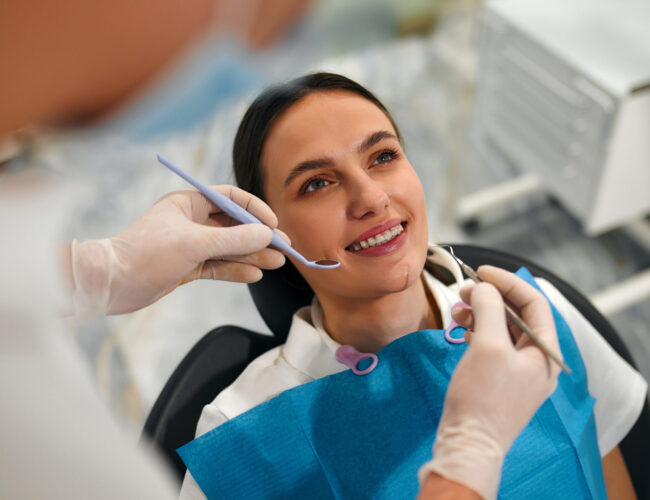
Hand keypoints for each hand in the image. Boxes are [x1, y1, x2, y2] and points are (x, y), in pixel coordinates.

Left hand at [70, 186, 287, 316]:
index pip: (230, 198)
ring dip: (251, 255)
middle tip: (283, 248)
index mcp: (188, 202)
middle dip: (258, 237)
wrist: (111, 284)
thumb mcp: (195, 244)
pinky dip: (235, 270)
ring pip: (228, 248)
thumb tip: (266, 234)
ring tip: (276, 263)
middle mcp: (191, 220)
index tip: (273, 225)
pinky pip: (218, 265)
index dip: (255, 209)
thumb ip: (234, 240)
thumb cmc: (147, 254)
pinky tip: (254, 275)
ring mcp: (190, 244)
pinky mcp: (187, 266)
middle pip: (233, 225)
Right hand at [419, 266, 562, 499]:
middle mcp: (536, 360)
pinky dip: (476, 330)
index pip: (534, 303)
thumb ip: (490, 308)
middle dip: (490, 297)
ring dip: (480, 313)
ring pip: (501, 327)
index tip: (480, 271)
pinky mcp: (498, 378)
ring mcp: (517, 371)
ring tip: (457, 311)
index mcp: (545, 353)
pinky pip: (491, 343)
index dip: (508, 282)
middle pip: (517, 314)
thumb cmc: (482, 397)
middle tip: (463, 290)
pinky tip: (461, 328)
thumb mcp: (487, 345)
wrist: (467, 444)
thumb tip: (484, 288)